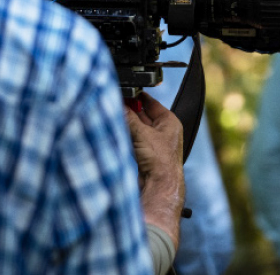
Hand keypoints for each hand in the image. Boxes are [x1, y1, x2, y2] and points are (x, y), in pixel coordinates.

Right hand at [125, 92, 184, 250]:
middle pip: (140, 115)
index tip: (124, 91)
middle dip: (127, 110)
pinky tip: (113, 130)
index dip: (137, 97)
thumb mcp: (142, 133)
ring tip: (111, 115)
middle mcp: (161, 131)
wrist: (159, 187)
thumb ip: (128, 117)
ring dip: (123, 123)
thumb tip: (117, 104)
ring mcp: (151, 142)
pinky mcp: (142, 153)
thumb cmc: (161, 161)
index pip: (150, 103)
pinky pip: (130, 138)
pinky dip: (122, 134)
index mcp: (169, 122)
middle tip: (113, 104)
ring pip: (133, 127)